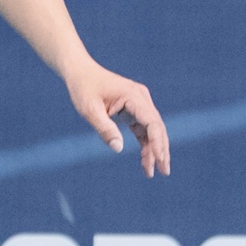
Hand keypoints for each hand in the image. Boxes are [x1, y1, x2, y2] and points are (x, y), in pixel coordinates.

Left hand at [66, 59, 170, 177]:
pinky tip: (145, 161)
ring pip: (152, 131)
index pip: (152, 122)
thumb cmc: (84, 88)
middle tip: (164, 172)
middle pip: (157, 127)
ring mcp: (139, 104)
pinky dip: (145, 144)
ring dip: (153, 150)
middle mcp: (141, 99)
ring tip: (150, 172)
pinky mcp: (134, 110)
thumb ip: (104, 128)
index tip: (160, 159)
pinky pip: (143, 129)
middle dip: (161, 150)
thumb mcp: (89, 109)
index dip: (158, 142)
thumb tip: (118, 148)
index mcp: (134, 96)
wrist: (81, 73)